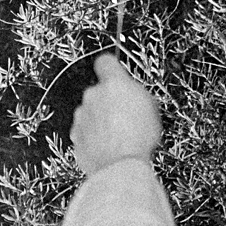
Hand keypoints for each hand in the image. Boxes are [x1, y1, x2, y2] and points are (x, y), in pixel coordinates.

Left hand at [70, 55, 160, 175]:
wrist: (119, 164)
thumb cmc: (138, 136)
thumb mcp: (150, 106)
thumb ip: (134, 93)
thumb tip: (130, 93)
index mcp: (113, 84)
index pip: (105, 61)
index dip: (110, 67)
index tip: (113, 71)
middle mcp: (92, 96)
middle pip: (98, 92)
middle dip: (108, 101)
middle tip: (125, 115)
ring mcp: (81, 116)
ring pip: (90, 112)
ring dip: (100, 120)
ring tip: (119, 134)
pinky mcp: (75, 134)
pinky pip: (85, 130)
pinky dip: (93, 135)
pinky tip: (108, 145)